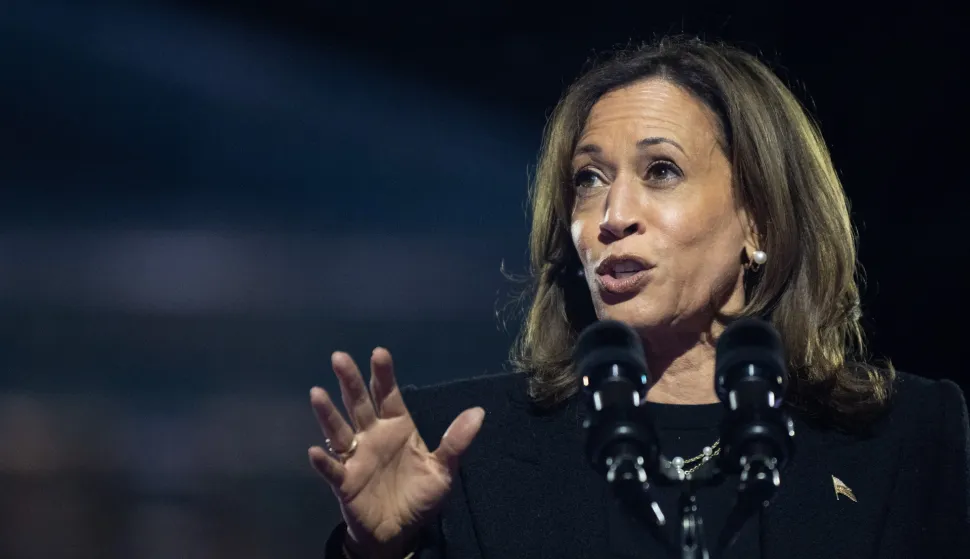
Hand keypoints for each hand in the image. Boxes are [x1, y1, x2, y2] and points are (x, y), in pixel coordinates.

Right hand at [309, 347, 484, 556]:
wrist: (399, 533)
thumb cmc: (419, 497)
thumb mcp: (443, 471)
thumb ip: (456, 442)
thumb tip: (478, 412)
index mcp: (398, 428)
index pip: (388, 395)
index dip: (383, 375)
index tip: (379, 353)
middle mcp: (373, 436)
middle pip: (359, 404)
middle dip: (351, 382)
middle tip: (340, 357)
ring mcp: (356, 458)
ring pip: (340, 431)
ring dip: (328, 413)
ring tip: (317, 393)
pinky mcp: (345, 483)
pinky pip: (333, 469)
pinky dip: (324, 461)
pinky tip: (315, 450)